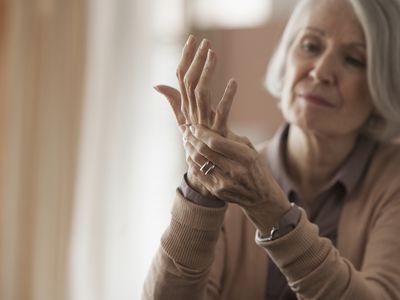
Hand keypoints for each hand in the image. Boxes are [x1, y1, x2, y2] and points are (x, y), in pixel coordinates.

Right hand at [154, 35, 237, 195]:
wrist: (211, 176)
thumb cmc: (202, 148)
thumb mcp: (187, 123)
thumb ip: (174, 102)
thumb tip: (158, 85)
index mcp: (186, 111)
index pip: (181, 79)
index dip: (185, 58)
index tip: (192, 39)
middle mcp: (191, 116)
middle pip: (187, 83)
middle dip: (193, 59)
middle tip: (202, 41)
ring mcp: (203, 126)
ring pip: (200, 93)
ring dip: (206, 72)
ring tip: (213, 53)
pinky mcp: (218, 135)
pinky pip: (221, 114)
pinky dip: (227, 97)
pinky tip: (234, 82)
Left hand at [183, 125, 290, 234]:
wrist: (261, 197)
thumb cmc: (255, 168)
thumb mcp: (250, 149)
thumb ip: (232, 138)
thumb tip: (212, 122)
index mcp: (245, 156)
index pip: (216, 142)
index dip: (201, 133)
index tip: (194, 126)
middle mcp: (235, 170)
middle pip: (204, 151)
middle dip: (191, 138)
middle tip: (185, 130)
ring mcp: (225, 182)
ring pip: (198, 161)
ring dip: (189, 149)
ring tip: (186, 141)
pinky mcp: (217, 191)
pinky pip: (198, 173)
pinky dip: (191, 162)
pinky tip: (190, 155)